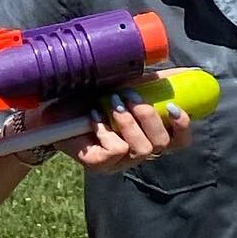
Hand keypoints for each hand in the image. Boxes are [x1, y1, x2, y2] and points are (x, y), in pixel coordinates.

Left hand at [56, 90, 191, 174]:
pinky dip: (105, 130)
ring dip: (128, 121)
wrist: (53, 107)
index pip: (178, 141)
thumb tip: (183, 71)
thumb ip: (152, 82)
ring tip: (111, 103)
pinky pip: (115, 151)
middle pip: (160, 145)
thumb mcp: (124, 84)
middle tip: (129, 96)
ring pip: (140, 149)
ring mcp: (118, 163)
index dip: (183, 127)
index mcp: (147, 135)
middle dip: (148, 117)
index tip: (174, 106)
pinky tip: (93, 117)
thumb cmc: (90, 96)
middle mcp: (136, 153)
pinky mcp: (99, 165)